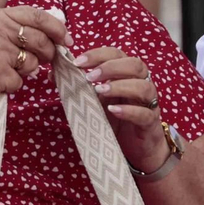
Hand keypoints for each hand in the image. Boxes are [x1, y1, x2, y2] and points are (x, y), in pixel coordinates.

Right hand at [0, 6, 69, 102]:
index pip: (38, 17)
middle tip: (43, 58)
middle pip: (41, 42)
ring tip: (7, 66)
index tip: (66, 39)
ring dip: (26, 69)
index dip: (57, 28)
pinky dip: (13, 83)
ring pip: (33, 64)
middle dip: (47, 53)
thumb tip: (58, 30)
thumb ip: (22, 25)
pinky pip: (20, 81)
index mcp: (1, 16)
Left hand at [77, 47, 168, 172]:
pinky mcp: (150, 123)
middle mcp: (141, 84)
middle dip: (110, 67)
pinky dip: (129, 110)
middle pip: (135, 64)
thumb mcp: (95, 102)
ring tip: (100, 91)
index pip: (117, 54)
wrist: (135, 149)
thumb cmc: (115, 121)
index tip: (78, 62)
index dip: (98, 55)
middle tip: (89, 76)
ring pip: (144, 86)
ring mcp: (148, 104)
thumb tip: (53, 73)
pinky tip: (113, 110)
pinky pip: (145, 113)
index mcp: (127, 75)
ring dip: (120, 86)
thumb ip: (79, 87)